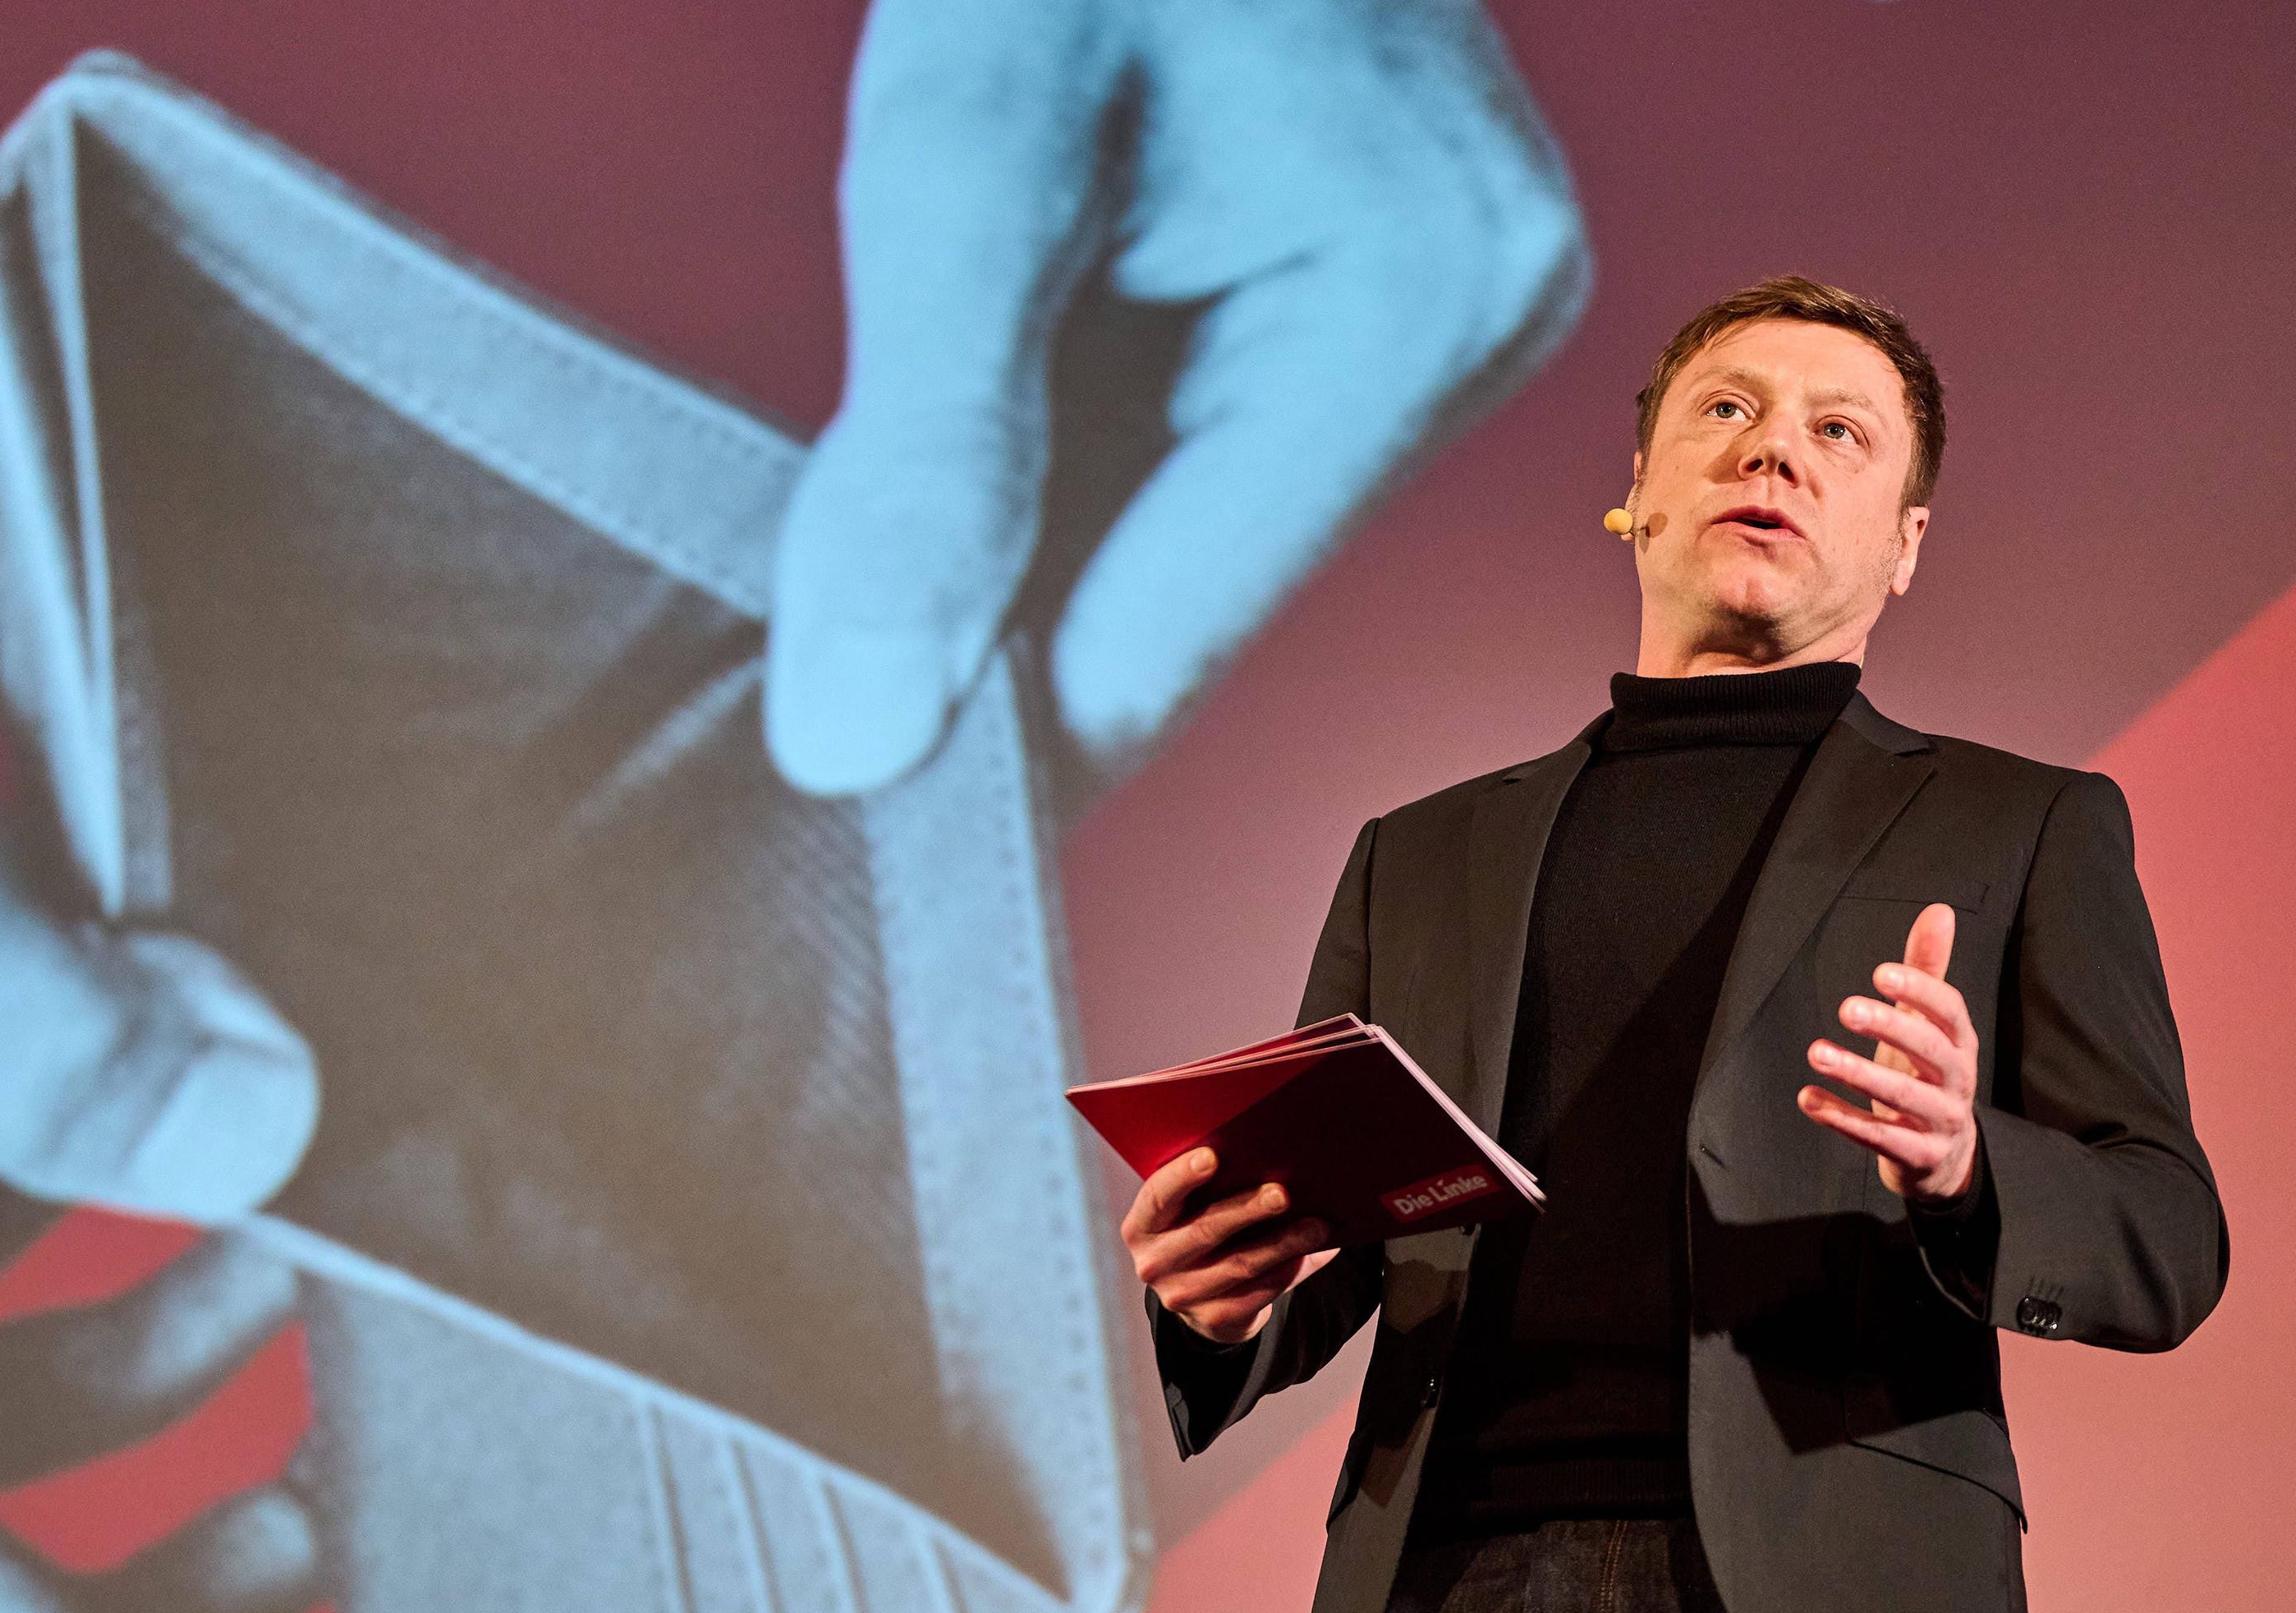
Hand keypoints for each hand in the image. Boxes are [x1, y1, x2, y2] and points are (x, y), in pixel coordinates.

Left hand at [765, 0, 1584, 796]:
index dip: (977, 735)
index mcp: (1411, 299)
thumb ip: (916, 461)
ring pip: (1174, 546)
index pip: (1158, 650)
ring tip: (915, 455)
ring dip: (1026, 535)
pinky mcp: (1390, 301)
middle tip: (823, 610)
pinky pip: (1197, 459)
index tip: (820, 773)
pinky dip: (1069, 463)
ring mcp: (1448, 313)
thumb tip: (854, 743)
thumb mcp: (958, 155)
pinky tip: (995, 405)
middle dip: (995, 615)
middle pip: (1171, 608)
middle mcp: (1475, 323)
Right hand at [1120, 1146, 1337, 1344]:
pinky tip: (1313, 1253)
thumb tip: (1272, 1160)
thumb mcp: (1189, 1212)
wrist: (1199, 1298)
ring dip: (1283, 1243)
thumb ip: (1212, 1189)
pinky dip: (1288, 1270)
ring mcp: (1182, 1296)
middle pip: (1205, 1231)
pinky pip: (1259, 1293)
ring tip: (1317, 1225)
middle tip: (1282, 1193)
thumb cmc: (1199, 1231)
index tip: (1212, 1156)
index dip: (1182, 1176)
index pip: (1158, 1197)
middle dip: (1247, 1209)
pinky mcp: (1214, 1319)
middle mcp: (1154, 1264)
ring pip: (1240, 1264)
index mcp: (1141, 1227)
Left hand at [1798, 902, 1980, 1204]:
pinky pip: (1879, 1138)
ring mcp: (1941, 1121)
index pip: (1950, 1012)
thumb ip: (1928, 973)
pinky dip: (1842, 1119)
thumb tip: (1937, 910)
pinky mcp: (1919, 1156)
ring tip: (1816, 1052)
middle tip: (1845, 1008)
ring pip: (1903, 1097)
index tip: (1879, 972)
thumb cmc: (1927, 1077)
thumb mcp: (1928, 1027)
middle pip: (1932, 1051)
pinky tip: (1806, 1098)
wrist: (1945, 1160)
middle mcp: (1958, 1081)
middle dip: (1891, 1028)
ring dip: (1858, 1074)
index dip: (1920, 991)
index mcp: (1960, 1043)